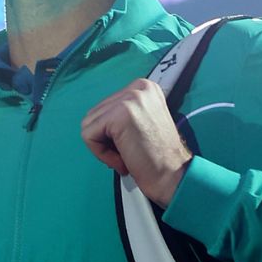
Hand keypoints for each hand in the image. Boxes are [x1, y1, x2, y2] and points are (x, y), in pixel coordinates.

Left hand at [81, 78, 192, 207]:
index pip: (107, 106)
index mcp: (145, 87)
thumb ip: (123, 112)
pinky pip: (88, 135)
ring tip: (127, 156)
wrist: (173, 175)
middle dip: (107, 139)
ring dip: (103, 147)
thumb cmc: (158, 156)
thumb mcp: (144, 119)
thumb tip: (97, 118)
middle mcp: (138, 87)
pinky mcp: (119, 115)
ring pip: (89, 124)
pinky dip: (100, 153)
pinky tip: (122, 159)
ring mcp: (129, 99)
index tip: (132, 144)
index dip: (112, 132)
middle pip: (96, 114)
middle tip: (129, 153)